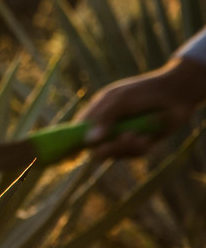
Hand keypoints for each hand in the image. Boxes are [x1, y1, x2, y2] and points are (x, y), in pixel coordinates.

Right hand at [76, 57, 205, 158]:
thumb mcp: (121, 100)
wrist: (177, 94)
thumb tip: (89, 141)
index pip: (78, 131)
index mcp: (97, 113)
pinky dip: (141, 147)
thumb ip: (104, 119)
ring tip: (140, 137)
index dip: (73, 143)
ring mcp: (122, 136)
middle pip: (95, 149)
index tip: (71, 155)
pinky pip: (133, 155)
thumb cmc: (144, 92)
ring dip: (128, 147)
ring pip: (115, 154)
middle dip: (108, 148)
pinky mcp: (139, 144)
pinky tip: (148, 137)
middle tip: (121, 141)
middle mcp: (107, 127)